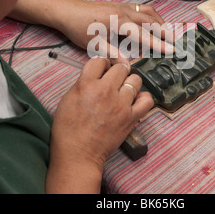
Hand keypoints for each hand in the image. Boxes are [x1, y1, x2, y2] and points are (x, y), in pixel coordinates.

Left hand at [11, 0, 173, 64]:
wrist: (66, 11)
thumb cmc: (78, 28)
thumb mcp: (94, 45)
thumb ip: (113, 55)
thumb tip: (128, 66)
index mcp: (118, 21)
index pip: (143, 34)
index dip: (158, 44)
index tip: (171, 50)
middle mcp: (124, 11)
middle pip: (150, 20)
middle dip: (164, 31)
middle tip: (175, 43)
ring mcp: (123, 6)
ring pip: (148, 12)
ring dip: (160, 22)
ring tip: (168, 33)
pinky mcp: (120, 4)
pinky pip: (141, 8)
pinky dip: (151, 16)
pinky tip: (153, 23)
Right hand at [46, 57, 153, 192]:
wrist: (78, 154)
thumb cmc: (68, 130)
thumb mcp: (68, 99)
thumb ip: (83, 83)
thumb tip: (96, 74)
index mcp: (86, 84)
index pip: (100, 60)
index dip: (102, 63)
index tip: (103, 69)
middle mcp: (105, 91)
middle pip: (121, 67)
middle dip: (118, 70)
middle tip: (115, 78)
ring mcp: (120, 104)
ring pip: (135, 79)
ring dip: (130, 82)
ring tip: (124, 90)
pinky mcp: (130, 117)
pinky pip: (146, 100)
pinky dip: (143, 98)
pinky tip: (135, 100)